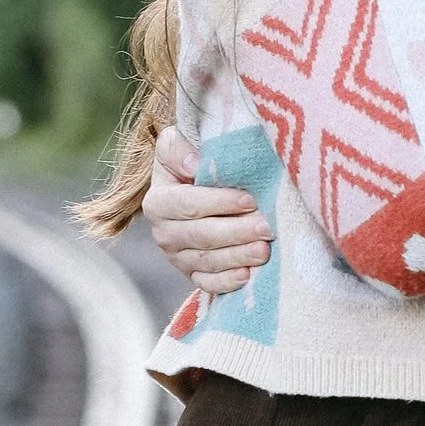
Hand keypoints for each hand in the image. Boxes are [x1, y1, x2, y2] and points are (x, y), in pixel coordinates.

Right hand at [143, 121, 270, 295]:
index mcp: (158, 201)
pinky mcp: (192, 274)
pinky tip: (249, 276)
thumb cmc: (194, 160)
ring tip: (264, 250)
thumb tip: (193, 165)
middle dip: (236, 232)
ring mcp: (177, 257)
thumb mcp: (178, 142)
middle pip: (201, 236)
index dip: (219, 203)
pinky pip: (208, 283)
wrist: (194, 186)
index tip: (250, 199)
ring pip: (207, 261)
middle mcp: (164, 233)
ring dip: (237, 257)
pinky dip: (228, 282)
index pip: (188, 204)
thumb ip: (177, 147)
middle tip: (266, 228)